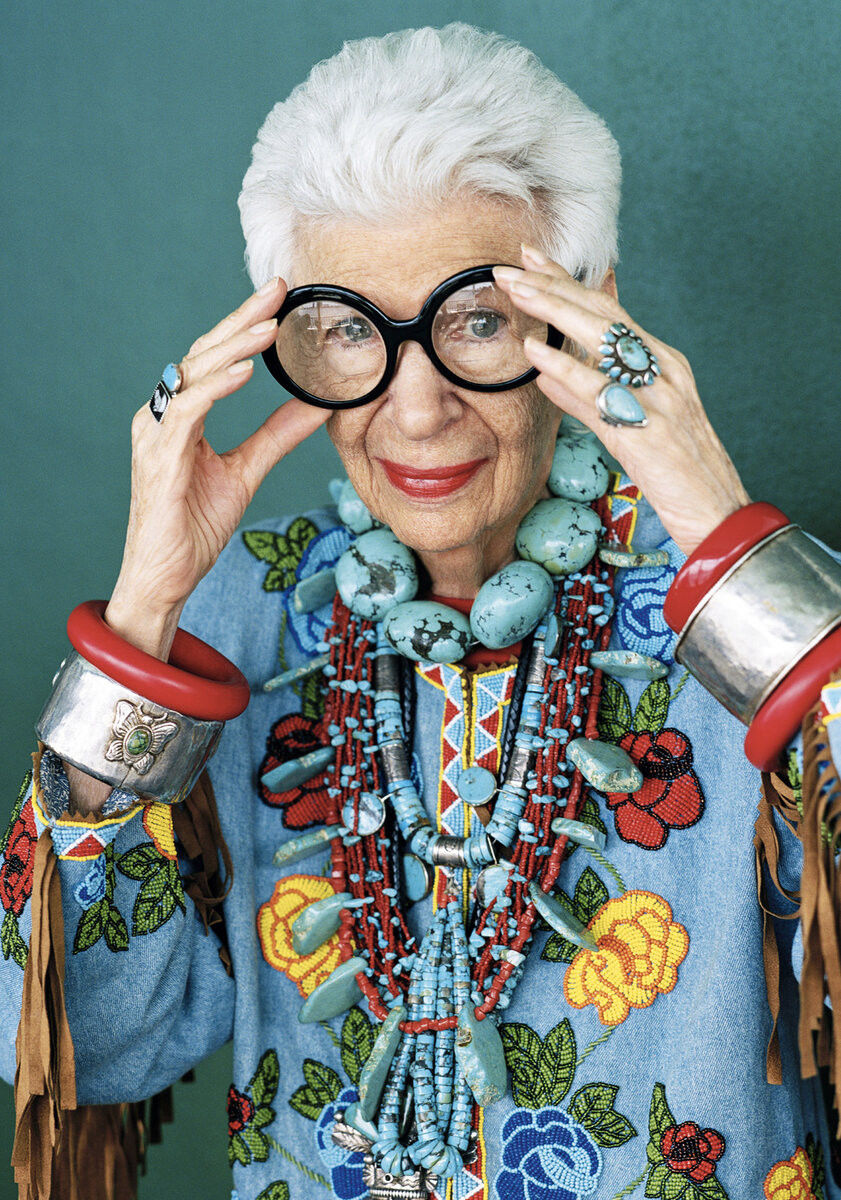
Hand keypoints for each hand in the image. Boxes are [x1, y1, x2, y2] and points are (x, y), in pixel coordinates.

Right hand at [106, 278, 330, 655]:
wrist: (164, 577)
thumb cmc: (193, 526)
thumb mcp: (247, 471)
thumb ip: (278, 435)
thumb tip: (319, 406)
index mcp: (180, 415)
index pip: (214, 358)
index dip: (243, 326)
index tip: (276, 298)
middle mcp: (162, 416)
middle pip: (202, 354)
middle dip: (239, 321)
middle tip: (275, 291)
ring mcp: (156, 436)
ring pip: (192, 376)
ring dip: (233, 348)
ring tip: (269, 328)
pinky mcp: (159, 461)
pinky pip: (186, 413)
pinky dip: (216, 389)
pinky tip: (245, 373)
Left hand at [493, 246, 749, 555]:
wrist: (719, 518)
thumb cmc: (676, 474)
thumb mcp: (631, 426)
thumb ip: (589, 397)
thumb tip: (547, 372)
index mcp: (666, 364)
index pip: (611, 311)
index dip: (570, 282)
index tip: (533, 259)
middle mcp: (666, 372)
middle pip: (605, 314)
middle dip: (556, 286)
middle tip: (513, 265)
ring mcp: (661, 399)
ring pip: (605, 340)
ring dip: (557, 311)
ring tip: (517, 291)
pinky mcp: (650, 432)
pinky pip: (602, 393)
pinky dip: (567, 370)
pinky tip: (536, 354)